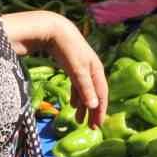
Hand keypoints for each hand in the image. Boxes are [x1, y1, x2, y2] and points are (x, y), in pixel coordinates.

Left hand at [12, 12, 107, 127]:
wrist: (54, 30)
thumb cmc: (67, 49)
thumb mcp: (77, 69)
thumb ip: (85, 88)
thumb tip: (94, 107)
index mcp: (96, 69)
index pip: (102, 93)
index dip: (101, 109)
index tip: (98, 125)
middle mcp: (92, 70)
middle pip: (95, 94)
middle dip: (93, 111)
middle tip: (91, 127)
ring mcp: (82, 68)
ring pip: (85, 91)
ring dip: (84, 106)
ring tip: (80, 120)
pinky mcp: (72, 67)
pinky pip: (78, 86)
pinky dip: (76, 96)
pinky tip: (73, 105)